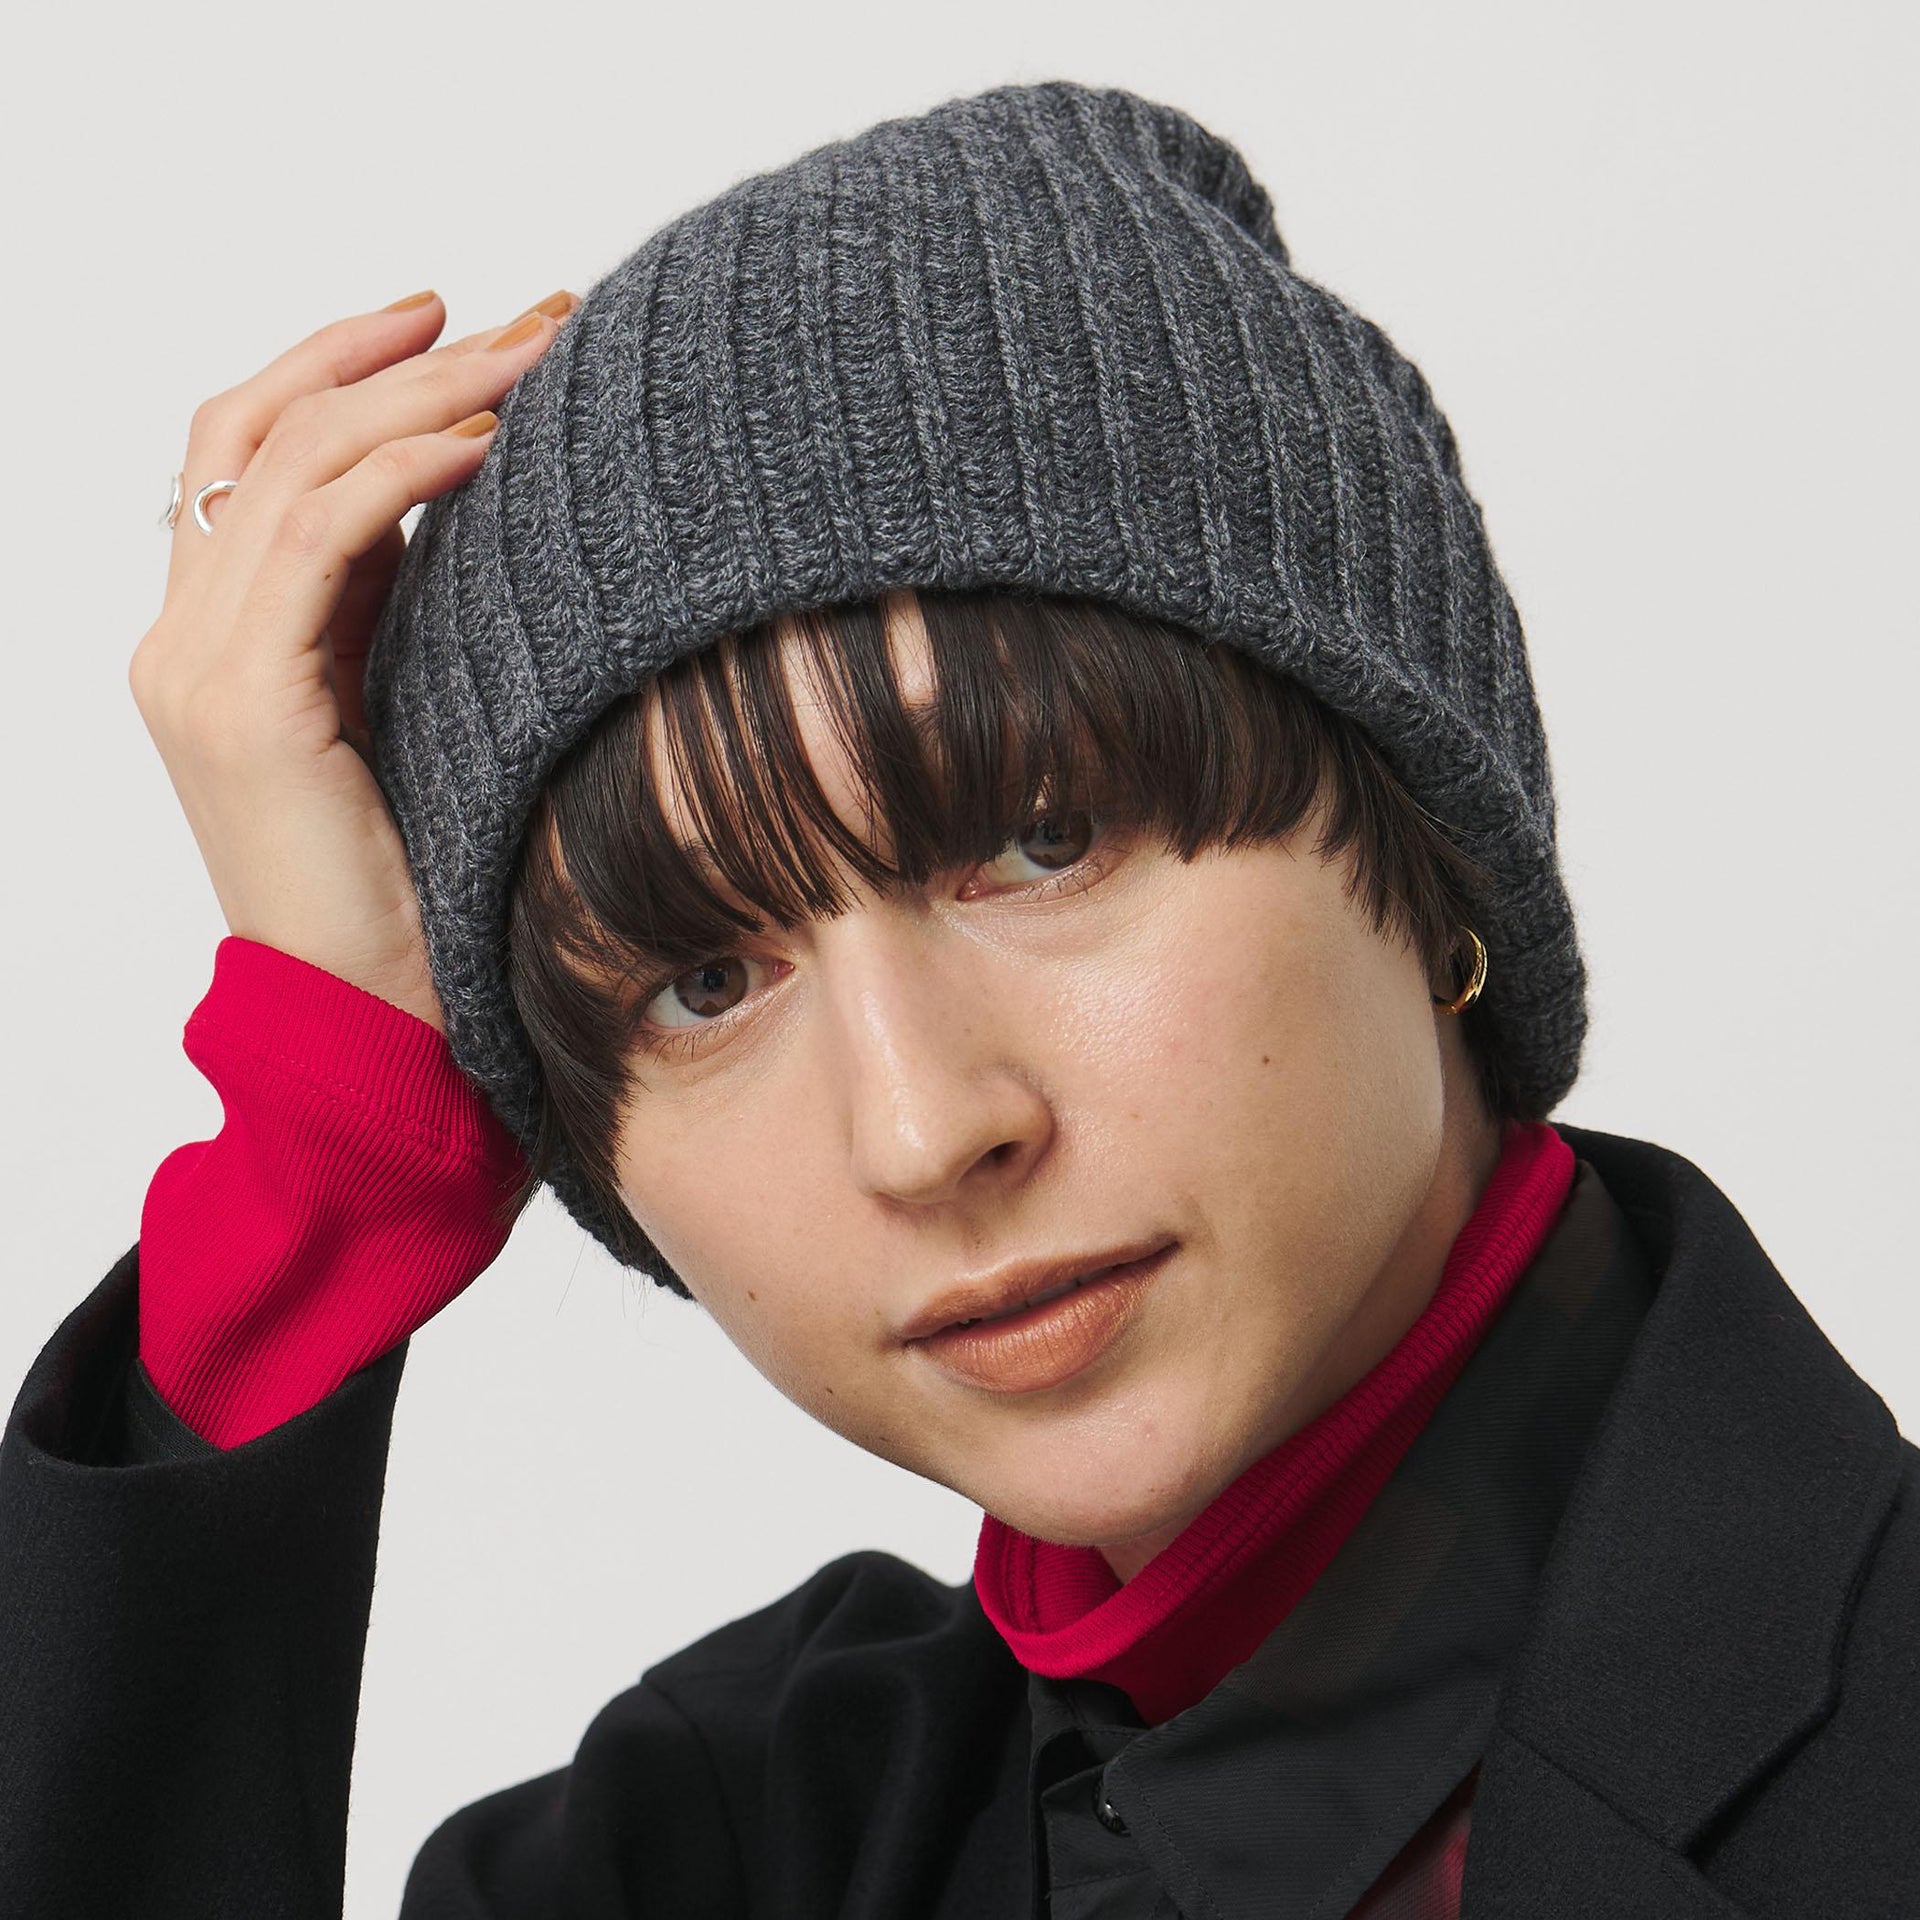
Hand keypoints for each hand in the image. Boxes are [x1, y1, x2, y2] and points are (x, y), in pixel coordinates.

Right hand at [129, 288, 576, 1034]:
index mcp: (215, 635)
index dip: (343, 364)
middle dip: (398, 355)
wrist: (372, 1018)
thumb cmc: (417, 881)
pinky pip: (318, 542)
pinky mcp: (241, 706)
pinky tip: (486, 444)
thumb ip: (388, 608)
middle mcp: (182, 635)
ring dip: (422, 394)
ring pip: (293, 464)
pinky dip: (402, 475)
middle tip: (526, 313)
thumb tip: (453, 491)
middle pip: (263, 427)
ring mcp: (196, 666)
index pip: (248, 447)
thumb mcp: (400, 711)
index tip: (458, 320)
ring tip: (534, 357)